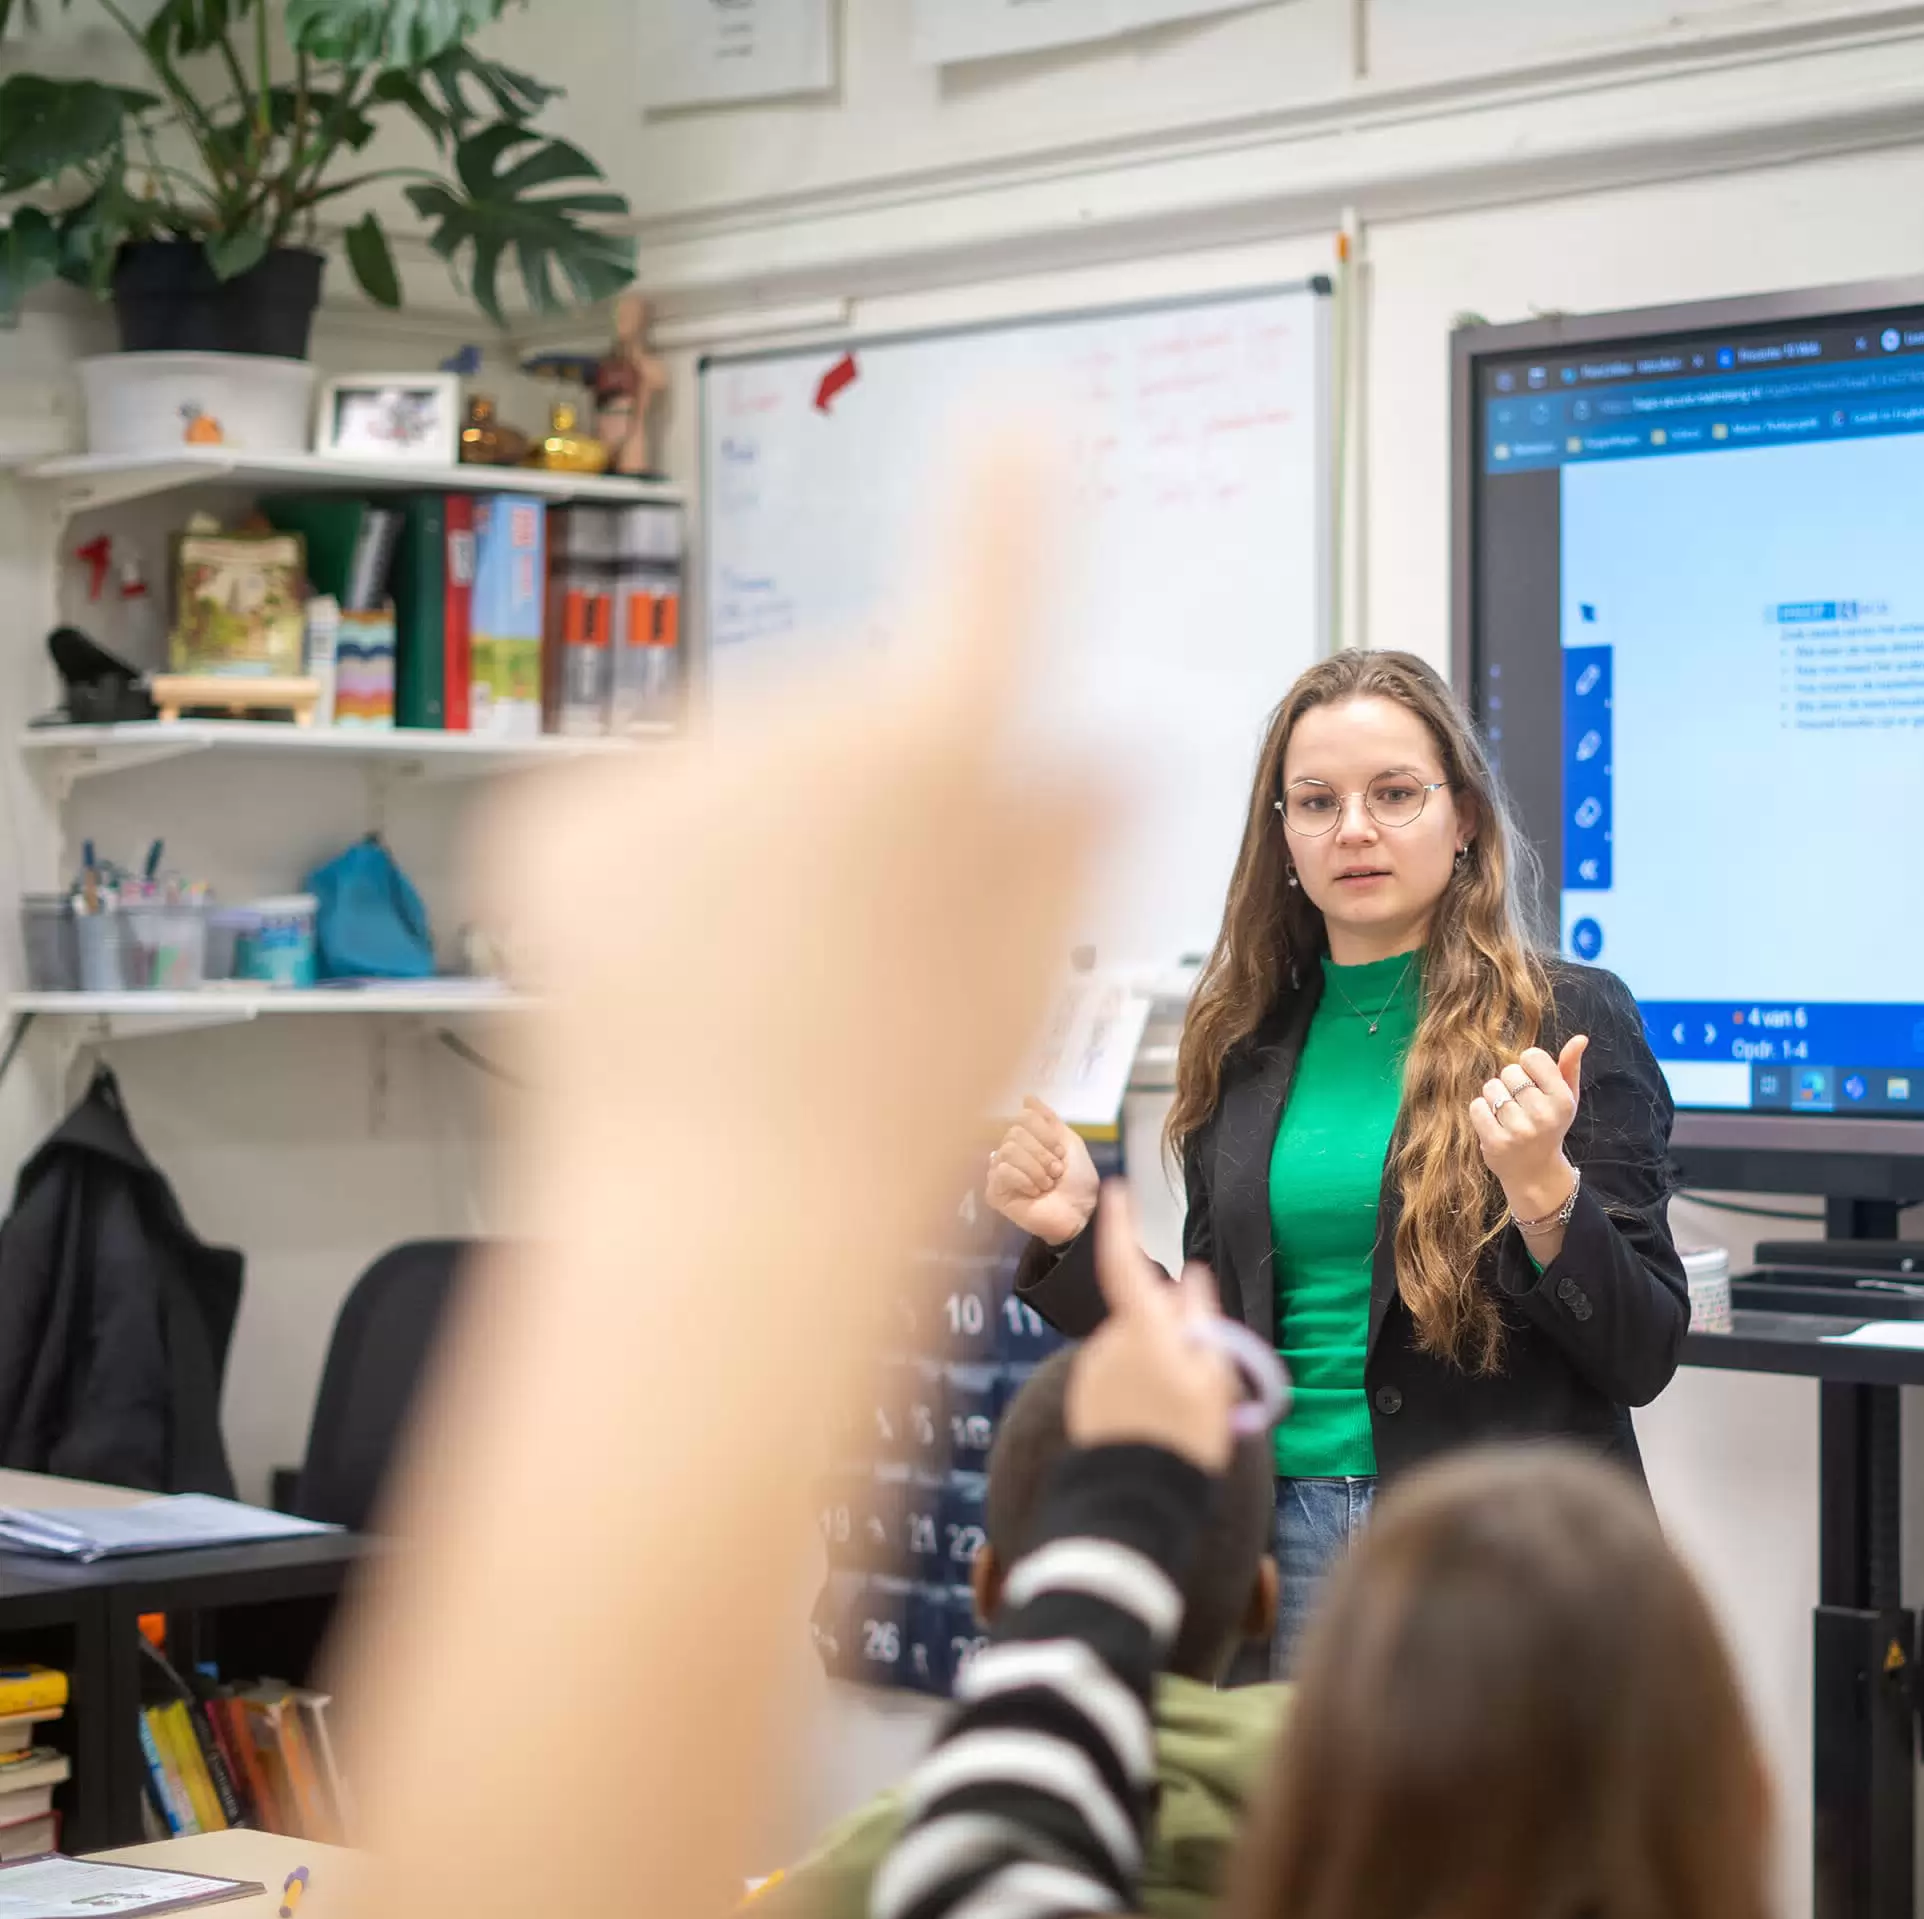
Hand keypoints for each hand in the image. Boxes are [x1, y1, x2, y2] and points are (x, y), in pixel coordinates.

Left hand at [490, 452, 1086, 1224]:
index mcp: (940, 758)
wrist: (727, 1226)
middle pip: (842, 716)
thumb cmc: (900, 1116)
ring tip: (766, 992)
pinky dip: (649, 879)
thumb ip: (1066, 840)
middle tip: (861, 952)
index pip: (992, 590)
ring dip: (750, 844)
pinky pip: (629, 814)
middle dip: (855, 799)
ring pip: (729, 772)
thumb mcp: (1029, 977)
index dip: (1015, 506)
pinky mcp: (558, 818)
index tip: (1028, 420)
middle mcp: (800, 723)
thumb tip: (1099, 754)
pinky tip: (681, 982)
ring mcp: (665, 764)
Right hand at [986, 1096, 1098, 1245]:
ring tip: (1047, 1183)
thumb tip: (1027, 1097)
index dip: (1046, 1134)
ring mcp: (1000, 1172)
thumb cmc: (1078, 1181)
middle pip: (1014, 1133)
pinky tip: (1035, 1193)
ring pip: (1008, 1150)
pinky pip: (1003, 1171)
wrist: (1081, 1213)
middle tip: (1056, 1171)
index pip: (1023, 1117)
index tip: (1061, 1153)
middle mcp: (1010, 1152)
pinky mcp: (995, 1192)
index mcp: (1027, 1139)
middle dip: (1042, 1153)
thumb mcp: (1070, 1143)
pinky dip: (1025, 1180)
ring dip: (1036, 1168)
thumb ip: (1049, 1119)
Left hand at [1069, 1186, 1235, 1471]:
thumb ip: (1201, 1322)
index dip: (1117, 1226)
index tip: (1115, 1191)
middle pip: (1142, 1316)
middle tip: (1201, 1372)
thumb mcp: (1211, 1379)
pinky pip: (1118, 1376)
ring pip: (1132, 1348)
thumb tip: (1192, 1280)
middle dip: (1166, 1328)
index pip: (1122, 1265)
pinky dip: (1138, 1385)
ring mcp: (1093, 1372)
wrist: (1134, 1501)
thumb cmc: (1185, 1439)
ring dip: (1154, 1361)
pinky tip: (1156, 1420)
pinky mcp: (1084, 1398)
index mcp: (1140, 1333)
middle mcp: (1108, 1345)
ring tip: (1180, 1410)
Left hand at [1469, 1035, 1587, 1219]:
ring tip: (1507, 1114)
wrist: (1536, 1173)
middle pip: (1509, 1071)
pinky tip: (1494, 1123)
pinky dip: (1481, 1111)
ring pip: (1491, 1087)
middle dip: (1511, 1083)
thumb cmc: (1550, 1128)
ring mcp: (1518, 1130)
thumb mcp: (1566, 1098)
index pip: (1532, 1056)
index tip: (1533, 1084)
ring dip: (1495, 1097)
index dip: (1528, 1067)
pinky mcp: (1495, 1142)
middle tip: (1520, 1104)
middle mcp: (1543, 1115)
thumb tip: (1580, 1038)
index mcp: (1562, 1099)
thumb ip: (1570, 1067)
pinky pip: (1476, 1107)